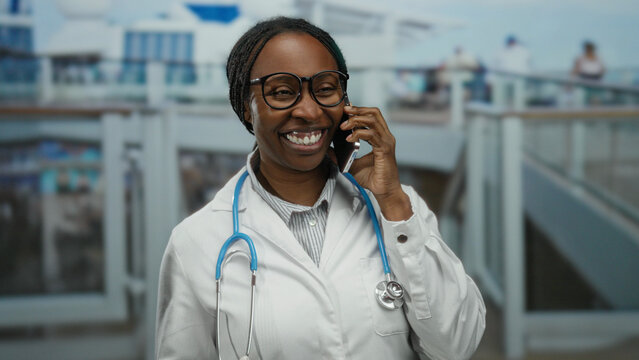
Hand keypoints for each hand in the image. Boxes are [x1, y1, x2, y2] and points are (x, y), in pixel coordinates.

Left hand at [340, 105, 411, 220]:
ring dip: (356, 120)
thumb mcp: (352, 165)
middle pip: (374, 113)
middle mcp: (385, 137)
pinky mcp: (385, 149)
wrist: (384, 191)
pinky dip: (359, 134)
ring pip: (372, 120)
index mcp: (380, 137)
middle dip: (358, 110)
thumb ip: (342, 156)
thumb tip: (329, 150)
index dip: (359, 110)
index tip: (345, 110)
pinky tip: (349, 138)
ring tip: (343, 126)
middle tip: (344, 111)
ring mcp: (387, 142)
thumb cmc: (373, 178)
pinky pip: (371, 135)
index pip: (372, 116)